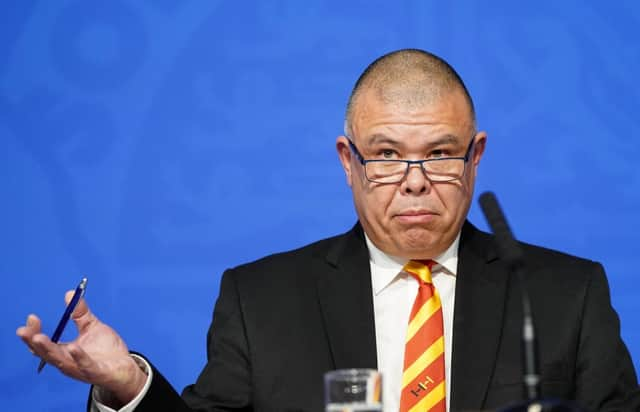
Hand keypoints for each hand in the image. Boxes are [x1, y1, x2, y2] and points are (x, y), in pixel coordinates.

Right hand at [16, 292, 147, 405]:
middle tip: (24, 331)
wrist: (126, 368)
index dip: (34, 332)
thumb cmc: (106, 350)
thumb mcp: (92, 327)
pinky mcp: (96, 372)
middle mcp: (68, 362)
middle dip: (34, 342)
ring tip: (39, 338)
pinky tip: (73, 347)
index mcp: (64, 352)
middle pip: (46, 354)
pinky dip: (79, 357)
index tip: (31, 317)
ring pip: (61, 361)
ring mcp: (80, 369)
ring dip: (49, 350)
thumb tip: (70, 293)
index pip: (42, 345)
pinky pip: (86, 366)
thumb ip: (80, 313)